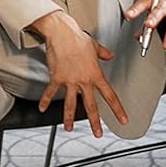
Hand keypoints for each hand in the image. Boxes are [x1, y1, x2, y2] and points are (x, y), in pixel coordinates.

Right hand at [28, 9, 128, 136]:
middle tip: (98, 134)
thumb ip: (103, 53)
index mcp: (95, 74)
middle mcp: (83, 80)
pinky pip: (50, 92)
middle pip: (91, 106)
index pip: (110, 95)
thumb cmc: (77, 37)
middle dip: (95, 122)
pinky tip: (42, 108)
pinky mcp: (56, 77)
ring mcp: (69, 81)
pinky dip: (45, 100)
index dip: (117, 109)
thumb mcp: (94, 46)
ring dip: (69, 118)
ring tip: (69, 128)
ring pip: (70, 104)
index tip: (123, 120)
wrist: (61, 32)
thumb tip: (109, 55)